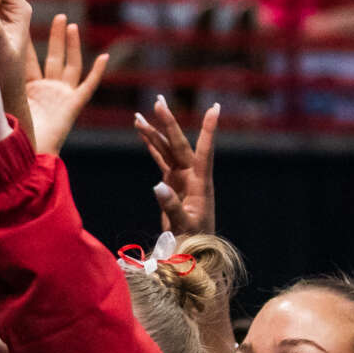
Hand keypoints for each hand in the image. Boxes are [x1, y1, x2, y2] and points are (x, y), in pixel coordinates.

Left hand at [19, 14, 108, 153]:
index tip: (26, 23)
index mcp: (29, 89)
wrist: (25, 158)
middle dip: (57, 38)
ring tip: (72, 26)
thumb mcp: (1, 103)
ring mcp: (62, 97)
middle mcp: (48, 90)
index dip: (30, 43)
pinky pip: (88, 86)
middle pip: (54, 57)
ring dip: (73, 46)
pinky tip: (103, 56)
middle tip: (60, 16)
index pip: (30, 61)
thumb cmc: (10, 136)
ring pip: (70, 65)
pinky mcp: (73, 105)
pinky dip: (97, 71)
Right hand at [135, 97, 217, 235]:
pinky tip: (143, 133)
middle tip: (158, 101)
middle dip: (168, 123)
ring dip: (154, 133)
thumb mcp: (184, 226)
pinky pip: (160, 159)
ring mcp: (181, 177)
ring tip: (138, 117)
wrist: (192, 251)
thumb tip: (156, 185)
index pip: (204, 151)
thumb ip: (172, 206)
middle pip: (179, 144)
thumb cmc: (194, 240)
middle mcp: (192, 175)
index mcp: (200, 183)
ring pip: (166, 150)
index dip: (208, 130)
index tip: (215, 107)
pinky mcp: (171, 182)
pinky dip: (151, 147)